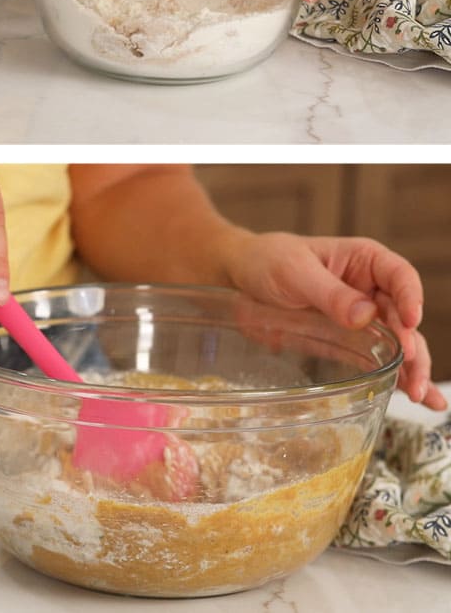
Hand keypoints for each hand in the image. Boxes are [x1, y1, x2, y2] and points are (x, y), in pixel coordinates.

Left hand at [223, 231, 444, 410]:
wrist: (236, 279)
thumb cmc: (266, 261)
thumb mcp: (294, 271)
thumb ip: (330, 292)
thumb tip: (365, 315)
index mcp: (363, 261)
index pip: (399, 276)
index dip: (410, 299)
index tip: (410, 323)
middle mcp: (369, 289)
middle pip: (403, 317)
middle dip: (414, 349)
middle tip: (415, 379)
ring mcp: (359, 318)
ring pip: (396, 342)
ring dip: (411, 369)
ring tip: (420, 396)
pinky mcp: (345, 341)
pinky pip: (373, 358)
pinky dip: (392, 376)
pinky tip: (409, 395)